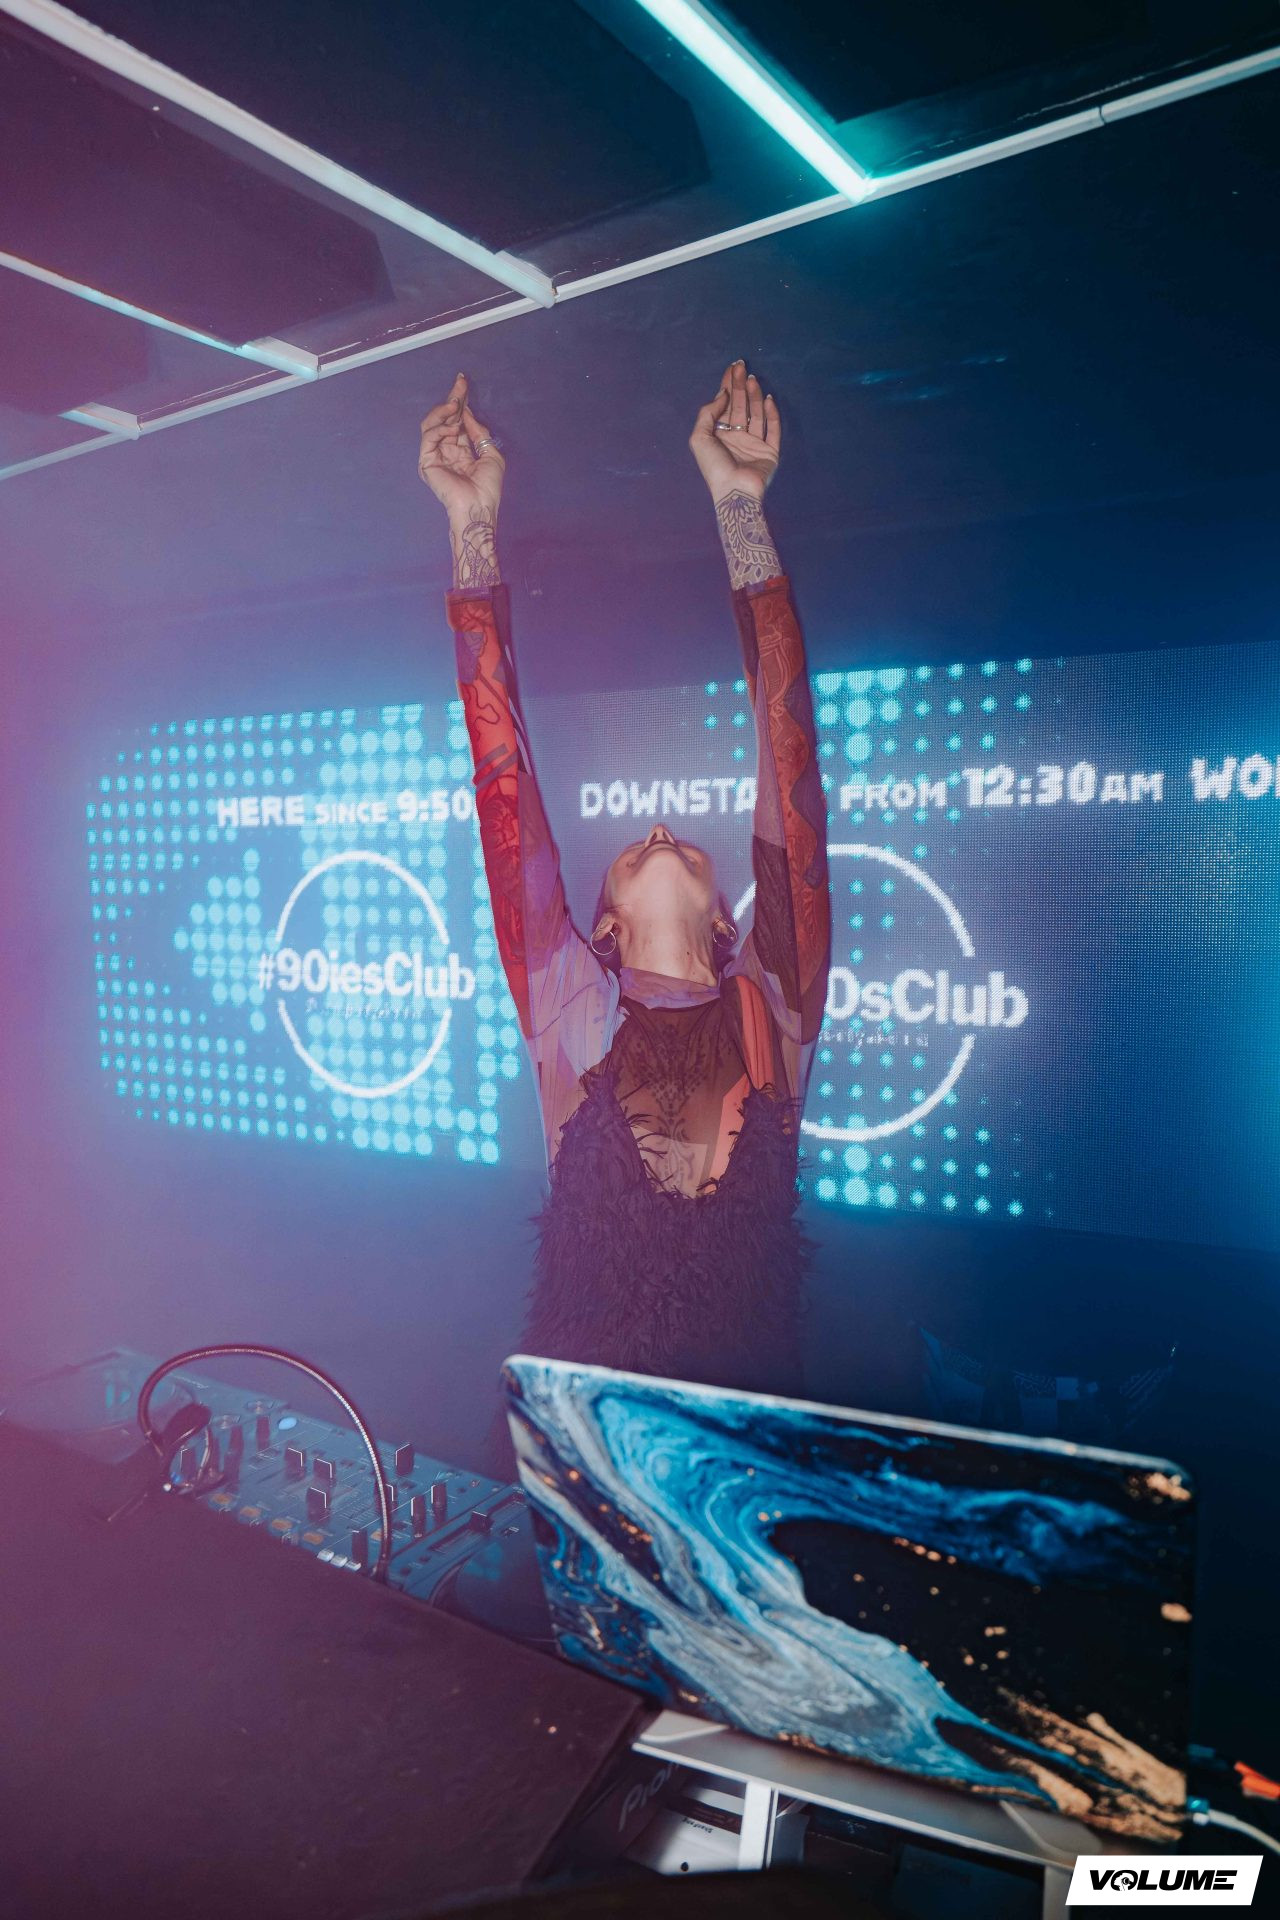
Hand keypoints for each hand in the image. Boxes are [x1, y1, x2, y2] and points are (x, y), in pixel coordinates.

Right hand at [418, 373, 504, 525]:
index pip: (458, 421)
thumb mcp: (491, 454)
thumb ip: (479, 433)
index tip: (464, 383)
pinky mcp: (426, 462)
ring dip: (443, 411)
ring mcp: (435, 456)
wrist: (479, 507)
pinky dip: (439, 429)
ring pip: (431, 425)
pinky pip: (428, 438)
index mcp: (461, 450)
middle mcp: (447, 451)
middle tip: (460, 383)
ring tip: (455, 405)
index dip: (461, 402)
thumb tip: (468, 413)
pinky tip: (452, 429)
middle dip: (452, 399)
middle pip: (445, 419)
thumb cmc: (487, 487)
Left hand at [689, 360, 779, 504]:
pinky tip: (768, 400)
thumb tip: (722, 394)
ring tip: (752, 380)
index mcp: (720, 436)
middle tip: (742, 367)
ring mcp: (754, 445)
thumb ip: (708, 413)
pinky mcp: (770, 452)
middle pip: (741, 406)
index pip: (725, 405)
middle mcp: (737, 438)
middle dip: (740, 386)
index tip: (732, 368)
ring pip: (756, 415)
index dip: (728, 386)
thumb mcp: (699, 437)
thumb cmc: (714, 467)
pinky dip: (772, 415)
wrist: (734, 491)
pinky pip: (773, 430)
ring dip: (755, 396)